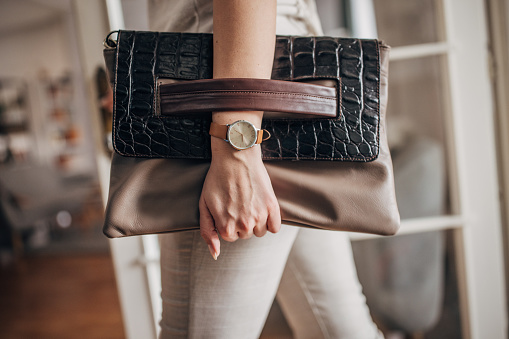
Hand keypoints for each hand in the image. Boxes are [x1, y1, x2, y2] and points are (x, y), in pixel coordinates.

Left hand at [199, 138, 281, 259]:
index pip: (230, 237)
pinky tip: (262, 206)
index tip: (226, 207)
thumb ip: (208, 232)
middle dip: (241, 222)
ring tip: (248, 202)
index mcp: (226, 228)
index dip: (227, 222)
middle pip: (245, 235)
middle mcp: (244, 225)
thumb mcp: (204, 206)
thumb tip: (216, 255)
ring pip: (260, 231)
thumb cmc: (217, 180)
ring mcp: (260, 216)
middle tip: (237, 202)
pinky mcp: (272, 207)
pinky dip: (270, 221)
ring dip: (256, 221)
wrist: (235, 157)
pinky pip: (275, 227)